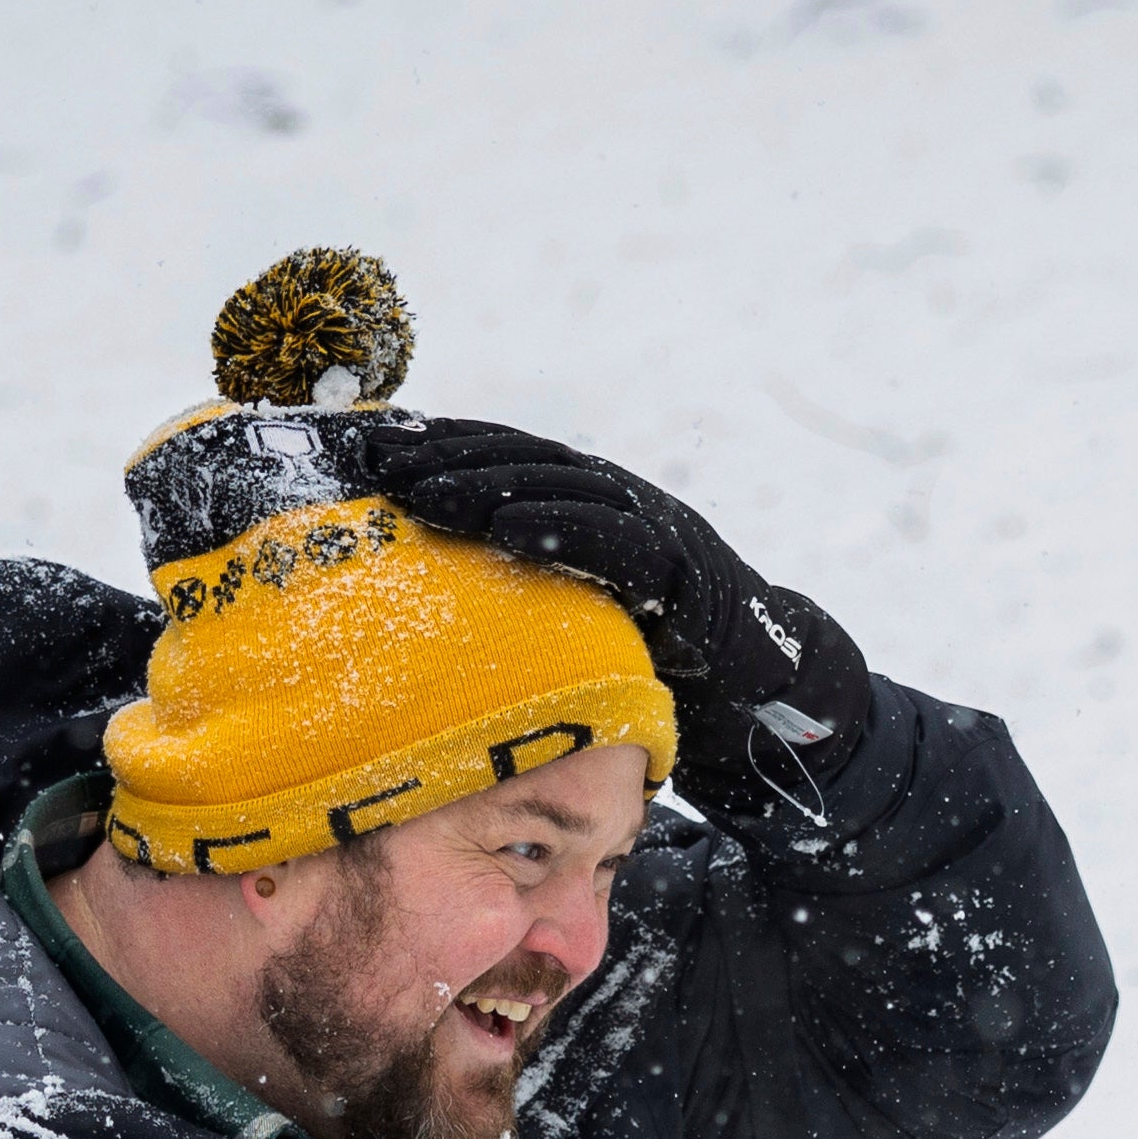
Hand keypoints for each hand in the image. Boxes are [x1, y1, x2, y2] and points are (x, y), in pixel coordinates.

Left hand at [320, 415, 875, 815]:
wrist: (768, 693)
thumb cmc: (659, 663)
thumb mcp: (573, 621)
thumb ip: (519, 595)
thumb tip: (426, 601)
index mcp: (588, 506)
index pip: (504, 458)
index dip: (439, 444)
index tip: (369, 444)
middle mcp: (620, 501)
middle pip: (522, 459)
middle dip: (446, 454)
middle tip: (375, 460)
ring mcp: (656, 528)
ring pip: (563, 488)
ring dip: (489, 482)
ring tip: (422, 490)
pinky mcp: (686, 570)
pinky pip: (618, 542)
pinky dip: (563, 528)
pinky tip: (507, 528)